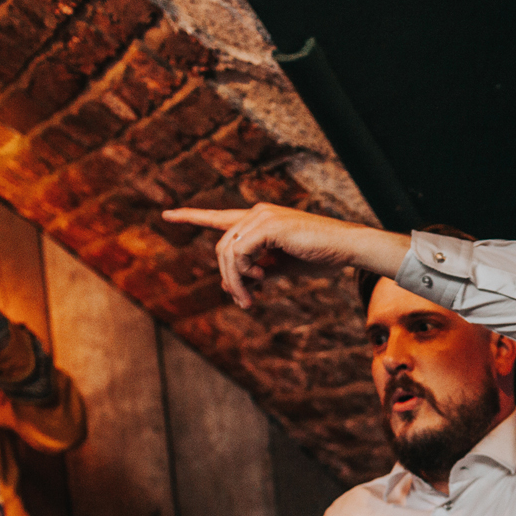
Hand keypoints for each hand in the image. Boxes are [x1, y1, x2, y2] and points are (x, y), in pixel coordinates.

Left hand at [159, 204, 405, 309]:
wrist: (347, 248)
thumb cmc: (321, 256)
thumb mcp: (282, 267)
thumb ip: (255, 272)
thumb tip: (227, 284)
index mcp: (259, 220)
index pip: (219, 217)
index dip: (192, 216)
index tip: (168, 215)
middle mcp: (256, 213)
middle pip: (223, 247)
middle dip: (228, 278)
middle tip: (244, 302)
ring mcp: (261, 217)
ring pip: (228, 252)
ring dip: (234, 281)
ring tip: (249, 300)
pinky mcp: (268, 225)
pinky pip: (239, 253)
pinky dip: (243, 273)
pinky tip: (261, 280)